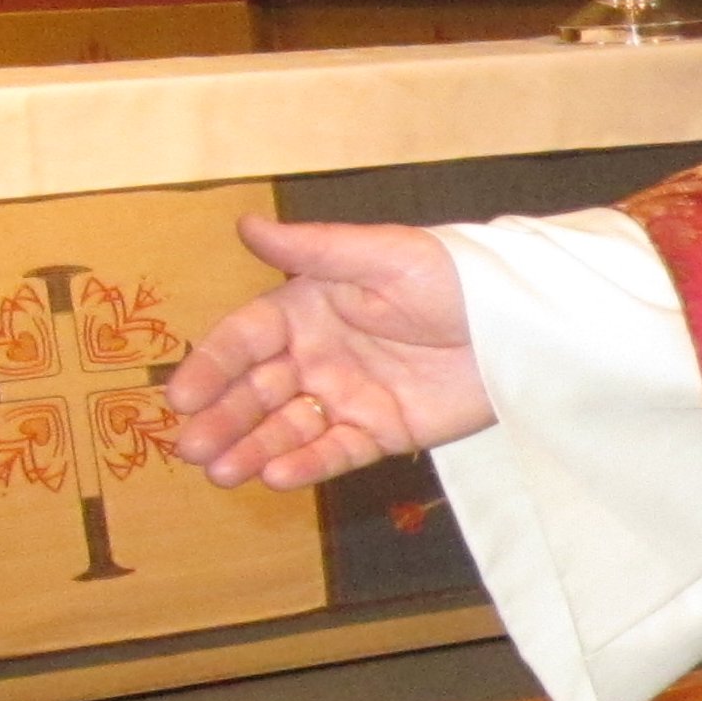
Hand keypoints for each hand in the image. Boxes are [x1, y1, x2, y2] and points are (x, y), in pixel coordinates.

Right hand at [168, 216, 492, 490]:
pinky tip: (277, 476)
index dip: (211, 366)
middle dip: (222, 419)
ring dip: (252, 449)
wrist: (521, 322)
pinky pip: (335, 452)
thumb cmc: (452, 274)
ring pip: (287, 428)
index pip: (245, 340)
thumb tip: (245, 224)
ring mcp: (348, 395)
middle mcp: (319, 354)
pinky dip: (306, 465)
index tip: (180, 396)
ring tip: (221, 471)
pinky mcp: (382, 430)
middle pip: (257, 391)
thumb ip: (314, 248)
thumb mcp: (383, 255)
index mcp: (309, 308)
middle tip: (189, 447)